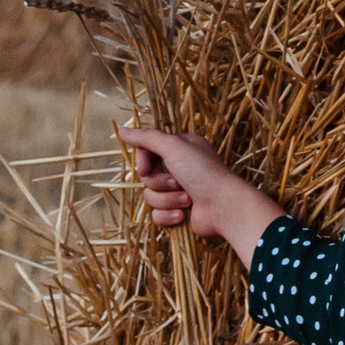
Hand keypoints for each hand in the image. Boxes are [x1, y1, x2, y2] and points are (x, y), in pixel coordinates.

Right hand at [118, 126, 280, 266]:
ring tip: (187, 199)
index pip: (147, 151)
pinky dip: (168, 215)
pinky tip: (183, 214)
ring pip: (151, 196)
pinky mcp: (178, 212)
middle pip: (147, 176)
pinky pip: (156, 215)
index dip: (143, 161)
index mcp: (181, 149)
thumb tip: (122, 130)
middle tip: (177, 182)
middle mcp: (180, 168)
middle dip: (160, 182)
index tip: (144, 167)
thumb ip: (146, 138)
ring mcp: (179, 191)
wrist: (223, 207)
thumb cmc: (203, 173)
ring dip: (167, 199)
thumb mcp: (174, 147)